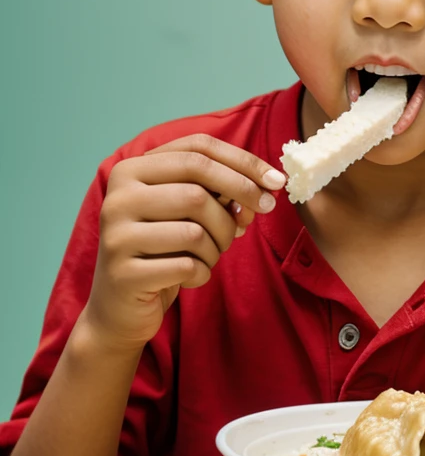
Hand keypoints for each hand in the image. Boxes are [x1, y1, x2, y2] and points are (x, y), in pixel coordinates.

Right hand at [82, 134, 286, 350]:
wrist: (121, 306)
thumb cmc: (163, 248)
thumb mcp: (187, 211)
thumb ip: (220, 190)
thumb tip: (266, 186)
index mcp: (131, 169)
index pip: (197, 149)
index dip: (243, 162)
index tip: (276, 182)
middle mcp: (117, 197)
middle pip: (198, 190)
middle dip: (235, 208)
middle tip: (250, 222)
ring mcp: (116, 235)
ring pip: (195, 231)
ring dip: (217, 246)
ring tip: (209, 255)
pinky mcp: (124, 274)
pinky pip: (187, 266)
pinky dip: (203, 273)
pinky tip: (192, 276)